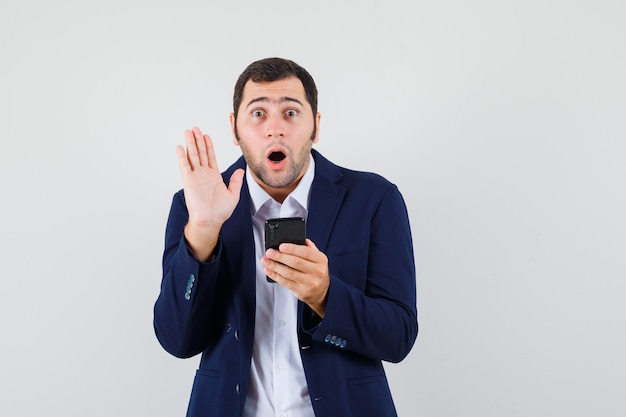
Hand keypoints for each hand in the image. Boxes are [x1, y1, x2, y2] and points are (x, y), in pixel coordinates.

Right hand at [176, 127, 243, 259]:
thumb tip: (241, 170)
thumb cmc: (220, 211)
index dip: (208, 146)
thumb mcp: (233, 194)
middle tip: (195, 128)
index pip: (210, 157)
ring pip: (193, 156)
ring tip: (188, 132)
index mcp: (214, 176)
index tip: (206, 136)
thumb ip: (236, 180)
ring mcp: (196, 177)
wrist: (210, 221)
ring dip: (191, 144)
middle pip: (200, 153)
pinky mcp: (189, 181)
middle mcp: (204, 174)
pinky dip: (182, 156)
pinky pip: (185, 166)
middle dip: (198, 140)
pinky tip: (181, 147)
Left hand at [261, 239, 329, 316]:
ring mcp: (310, 283)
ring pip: (289, 273)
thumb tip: (298, 239)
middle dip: (280, 256)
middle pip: (296, 262)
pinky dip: (275, 276)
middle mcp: (317, 271)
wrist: (322, 291)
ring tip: (265, 261)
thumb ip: (309, 248)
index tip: (281, 246)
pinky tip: (269, 270)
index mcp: (321, 260)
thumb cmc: (317, 271)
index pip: (306, 252)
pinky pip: (286, 282)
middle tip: (269, 252)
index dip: (292, 249)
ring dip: (275, 266)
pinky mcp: (302, 291)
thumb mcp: (318, 258)